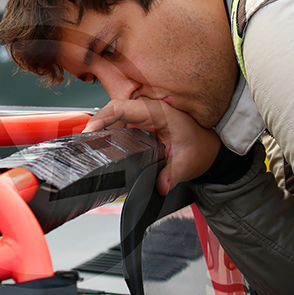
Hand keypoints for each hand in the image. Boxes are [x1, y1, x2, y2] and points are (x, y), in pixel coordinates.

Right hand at [83, 98, 220, 194]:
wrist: (209, 148)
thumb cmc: (201, 148)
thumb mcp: (188, 163)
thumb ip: (172, 174)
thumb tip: (160, 186)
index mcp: (158, 112)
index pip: (123, 108)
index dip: (103, 117)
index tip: (90, 130)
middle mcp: (148, 110)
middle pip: (113, 110)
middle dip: (96, 123)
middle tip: (83, 142)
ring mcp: (143, 116)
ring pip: (114, 117)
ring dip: (101, 129)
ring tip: (89, 145)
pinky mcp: (141, 124)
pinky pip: (120, 124)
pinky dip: (108, 133)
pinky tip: (101, 145)